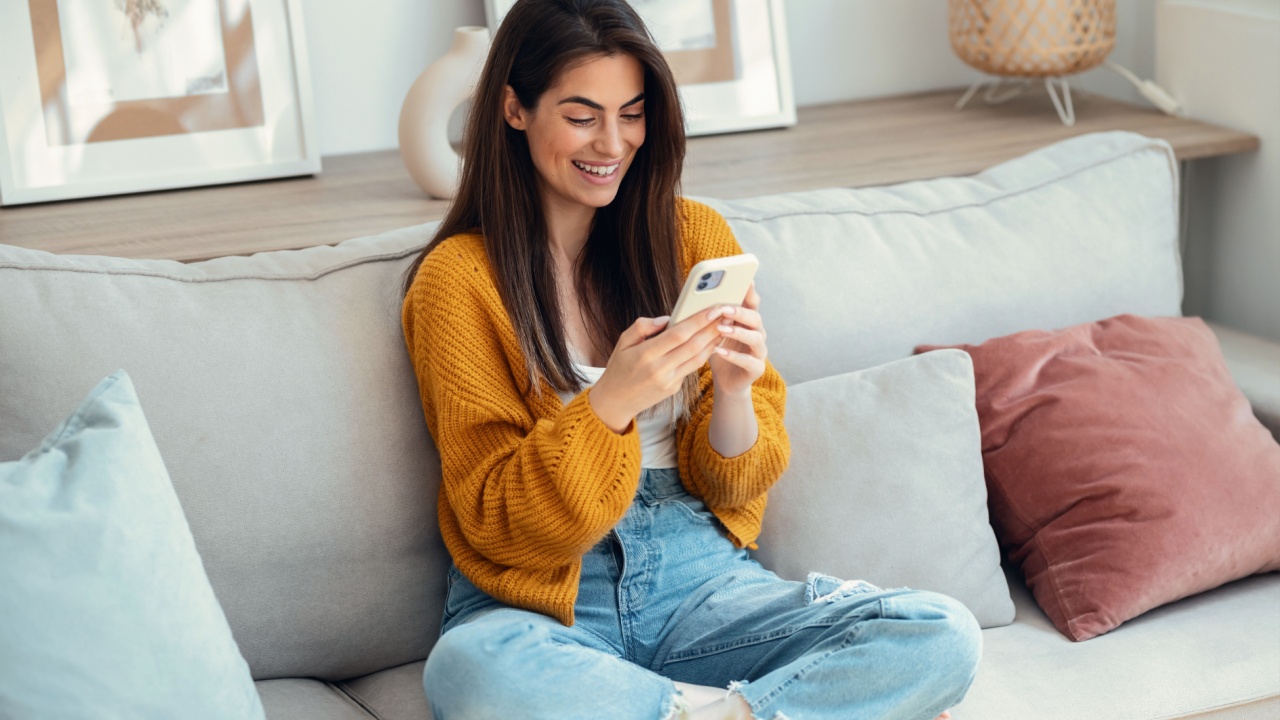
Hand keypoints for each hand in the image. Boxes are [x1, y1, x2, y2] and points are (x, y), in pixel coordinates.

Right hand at [588, 306, 730, 432]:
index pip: (678, 335)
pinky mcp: (674, 388)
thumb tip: (667, 319)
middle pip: (693, 346)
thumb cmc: (618, 367)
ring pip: (698, 358)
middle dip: (712, 328)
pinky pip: (692, 367)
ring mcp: (669, 381)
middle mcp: (660, 369)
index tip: (712, 309)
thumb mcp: (622, 342)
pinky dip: (704, 353)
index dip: (697, 321)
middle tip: (727, 313)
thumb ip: (642, 327)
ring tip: (725, 325)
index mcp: (645, 355)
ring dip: (714, 341)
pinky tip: (711, 341)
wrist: (615, 402)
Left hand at [709, 283, 766, 396]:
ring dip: (738, 331)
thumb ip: (708, 317)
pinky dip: (734, 355)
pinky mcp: (757, 368)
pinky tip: (720, 351)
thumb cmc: (718, 351)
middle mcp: (757, 333)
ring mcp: (759, 350)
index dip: (750, 291)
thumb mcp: (711, 331)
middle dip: (740, 311)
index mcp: (746, 321)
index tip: (744, 280)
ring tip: (721, 329)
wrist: (726, 381)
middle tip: (724, 308)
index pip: (752, 302)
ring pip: (756, 337)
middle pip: (755, 317)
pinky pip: (749, 361)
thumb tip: (691, 300)